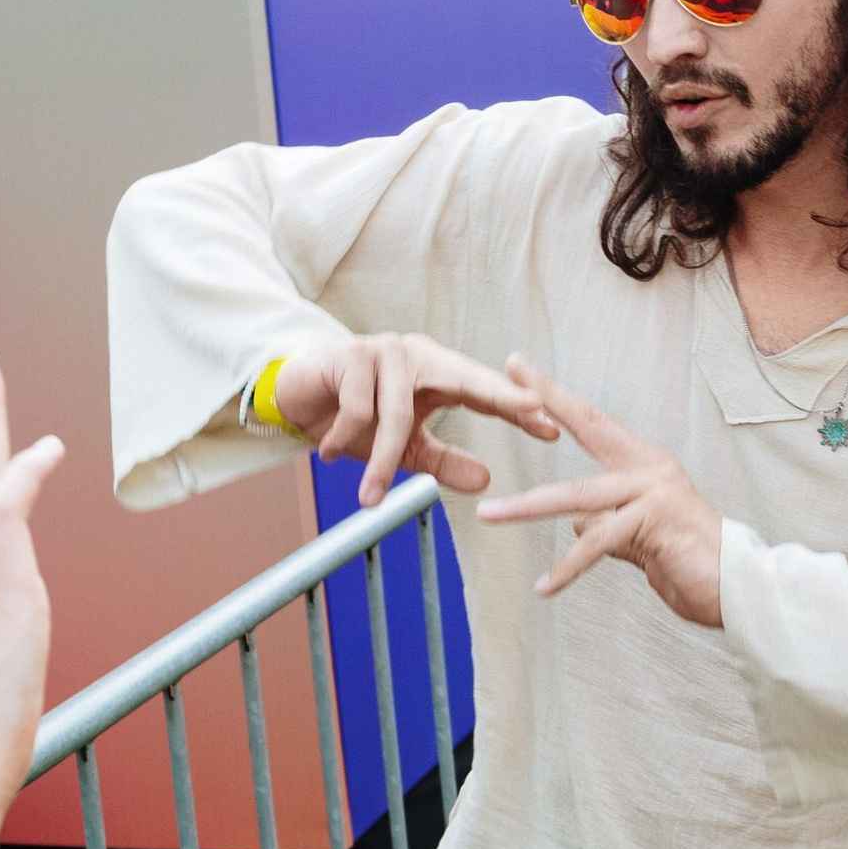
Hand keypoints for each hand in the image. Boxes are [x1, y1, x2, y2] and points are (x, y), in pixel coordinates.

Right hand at [269, 333, 559, 508]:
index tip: (551, 428)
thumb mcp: (404, 446)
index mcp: (436, 372)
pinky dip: (345, 439)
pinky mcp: (349, 355)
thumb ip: (443, 461)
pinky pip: (358, 410)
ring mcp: (383, 350)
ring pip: (398, 415)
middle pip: (464, 379)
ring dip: (381, 461)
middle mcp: (416, 354)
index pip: (484, 390)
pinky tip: (328, 452)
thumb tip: (486, 482)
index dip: (516, 407)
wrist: (296, 398)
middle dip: (500, 395)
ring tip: (367, 498)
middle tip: (533, 410)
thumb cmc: (355, 418)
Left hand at [473, 364, 724, 627]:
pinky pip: (597, 543)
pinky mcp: (654, 522)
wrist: (744, 591)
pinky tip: (545, 587)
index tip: (521, 368)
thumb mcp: (642, 541)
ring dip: (527, 508)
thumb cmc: (696, 566)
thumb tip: (579, 526)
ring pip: (577, 497)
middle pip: (588, 430)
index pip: (594, 423)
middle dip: (542, 407)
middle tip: (503, 388)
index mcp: (646, 467)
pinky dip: (568, 568)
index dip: (557, 395)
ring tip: (488, 515)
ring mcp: (654, 492)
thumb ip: (610, 528)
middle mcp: (651, 469)